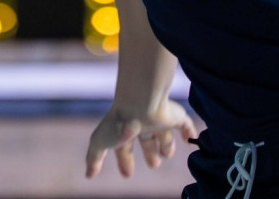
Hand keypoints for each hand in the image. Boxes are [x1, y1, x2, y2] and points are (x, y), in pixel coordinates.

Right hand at [84, 100, 198, 178]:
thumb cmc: (119, 123)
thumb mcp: (99, 142)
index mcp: (123, 129)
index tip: (127, 174)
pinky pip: (185, 123)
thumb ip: (93, 158)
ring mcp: (158, 118)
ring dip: (166, 144)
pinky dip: (189, 131)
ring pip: (164, 132)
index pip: (124, 146)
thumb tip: (88, 175)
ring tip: (166, 154)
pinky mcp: (174, 116)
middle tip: (154, 165)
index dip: (124, 160)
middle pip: (146, 139)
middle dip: (149, 153)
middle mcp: (141, 123)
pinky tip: (190, 139)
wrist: (140, 103)